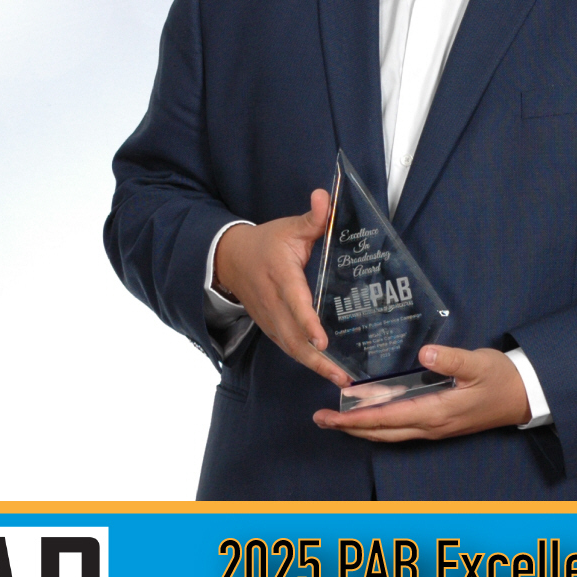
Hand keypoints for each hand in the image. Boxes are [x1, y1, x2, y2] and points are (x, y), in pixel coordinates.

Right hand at [213, 190, 349, 386]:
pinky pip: (289, 348)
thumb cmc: (266, 244)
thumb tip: (325, 197)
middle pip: (294, 338)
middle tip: (345, 376)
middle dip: (318, 360)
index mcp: (280, 276)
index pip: (295, 303)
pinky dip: (307, 362)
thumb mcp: (289, 227)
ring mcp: (270, 319)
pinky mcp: (270, 328)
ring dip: (315, 366)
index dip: (308, 323)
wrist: (231, 260)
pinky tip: (329, 371)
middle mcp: (273, 303)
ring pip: (291, 348)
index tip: (322, 340)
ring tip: (343, 380)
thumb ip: (312, 218)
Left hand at [312, 345, 530, 440]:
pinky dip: (380, 424)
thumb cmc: (501, 379)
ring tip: (337, 419)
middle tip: (320, 419)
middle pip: (381, 432)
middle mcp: (430, 426)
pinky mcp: (438, 424)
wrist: (524, 397)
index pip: (386, 418)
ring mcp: (434, 428)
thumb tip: (424, 353)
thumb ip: (451, 360)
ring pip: (390, 433)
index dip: (356, 419)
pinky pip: (401, 428)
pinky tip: (371, 413)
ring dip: (362, 428)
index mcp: (435, 412)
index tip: (331, 416)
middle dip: (349, 427)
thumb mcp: (478, 364)